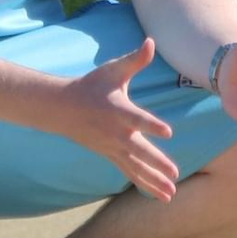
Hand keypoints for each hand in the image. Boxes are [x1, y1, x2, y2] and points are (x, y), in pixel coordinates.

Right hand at [53, 38, 180, 200]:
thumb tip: (151, 42)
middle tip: (175, 173)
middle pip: (139, 150)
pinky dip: (144, 184)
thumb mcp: (113, 70)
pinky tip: (161, 195)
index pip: (137, 118)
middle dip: (157, 163)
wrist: (62, 108)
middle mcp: (116, 132)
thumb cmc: (92, 85)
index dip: (152, 125)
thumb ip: (135, 60)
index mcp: (118, 110)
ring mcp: (113, 147)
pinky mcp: (111, 155)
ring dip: (153, 181)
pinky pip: (130, 172)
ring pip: (135, 167)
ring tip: (171, 194)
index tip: (168, 132)